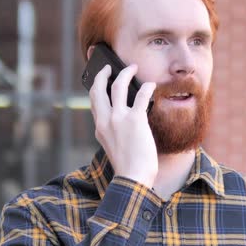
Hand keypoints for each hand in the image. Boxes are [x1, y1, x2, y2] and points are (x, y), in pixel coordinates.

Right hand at [89, 64, 156, 187]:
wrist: (133, 177)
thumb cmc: (129, 166)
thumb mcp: (115, 146)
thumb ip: (116, 131)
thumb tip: (130, 114)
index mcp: (100, 128)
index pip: (94, 102)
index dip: (96, 88)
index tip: (100, 80)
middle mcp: (105, 120)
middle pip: (98, 89)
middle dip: (103, 74)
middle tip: (109, 67)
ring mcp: (119, 119)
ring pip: (118, 86)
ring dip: (125, 73)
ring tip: (132, 68)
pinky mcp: (135, 120)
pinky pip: (141, 95)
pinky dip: (146, 87)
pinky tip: (151, 85)